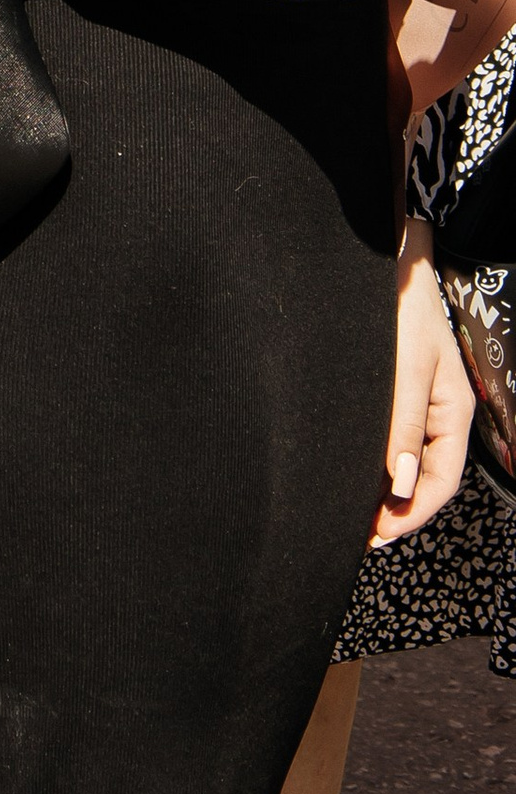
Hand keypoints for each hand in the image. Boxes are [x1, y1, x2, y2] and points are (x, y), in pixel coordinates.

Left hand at [371, 221, 471, 543]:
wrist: (385, 257)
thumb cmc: (400, 307)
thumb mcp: (404, 368)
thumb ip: (402, 426)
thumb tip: (403, 485)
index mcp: (451, 413)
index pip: (440, 482)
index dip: (410, 516)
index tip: (374, 537)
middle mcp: (436, 414)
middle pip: (423, 479)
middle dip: (393, 510)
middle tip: (353, 535)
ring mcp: (414, 404)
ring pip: (402, 461)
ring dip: (378, 490)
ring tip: (344, 513)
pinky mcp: (390, 391)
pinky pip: (384, 439)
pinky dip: (368, 462)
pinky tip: (342, 471)